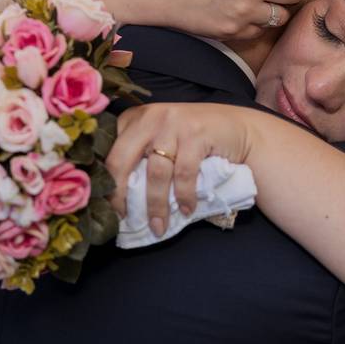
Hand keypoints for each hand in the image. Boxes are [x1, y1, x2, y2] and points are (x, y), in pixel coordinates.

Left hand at [105, 103, 253, 235]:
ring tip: (159, 227)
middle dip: (120, 197)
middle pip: (121, 161)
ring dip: (156, 206)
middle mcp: (150, 117)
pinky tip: (187, 209)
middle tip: (124, 220)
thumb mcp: (162, 138)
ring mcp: (173, 123)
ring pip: (155, 173)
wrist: (239, 127)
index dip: (105, 183)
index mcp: (135, 118)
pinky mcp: (196, 134)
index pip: (109, 152)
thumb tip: (117, 197)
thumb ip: (141, 154)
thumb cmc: (196, 138)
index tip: (108, 208)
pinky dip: (184, 196)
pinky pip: (183, 173)